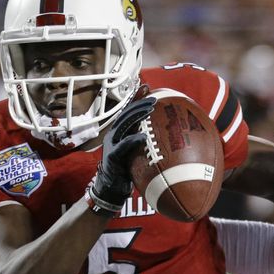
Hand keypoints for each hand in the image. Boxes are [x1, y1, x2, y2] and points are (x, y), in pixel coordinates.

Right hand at [87, 96, 156, 213]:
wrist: (111, 187)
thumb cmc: (126, 169)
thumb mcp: (136, 152)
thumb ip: (144, 140)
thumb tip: (162, 133)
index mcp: (120, 132)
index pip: (129, 111)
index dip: (136, 98)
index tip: (147, 86)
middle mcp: (114, 135)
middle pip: (126, 114)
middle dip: (139, 104)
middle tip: (153, 97)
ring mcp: (111, 144)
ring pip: (124, 125)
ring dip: (137, 116)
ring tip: (150, 108)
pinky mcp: (112, 156)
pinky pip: (123, 145)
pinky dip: (133, 140)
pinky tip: (144, 136)